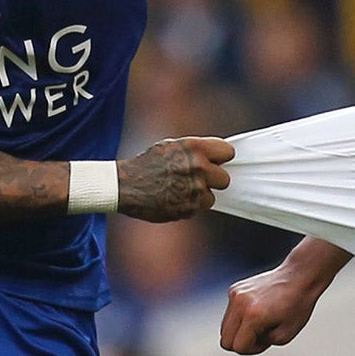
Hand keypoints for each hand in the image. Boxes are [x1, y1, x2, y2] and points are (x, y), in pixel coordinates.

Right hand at [117, 137, 232, 221]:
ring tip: (181, 190)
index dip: (221, 158)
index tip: (216, 162)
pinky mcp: (188, 209)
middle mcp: (198, 168)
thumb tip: (216, 157)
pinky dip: (188, 206)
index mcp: (194, 148)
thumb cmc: (148, 164)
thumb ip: (196, 151)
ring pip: (211, 197)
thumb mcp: (171, 146)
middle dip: (213, 181)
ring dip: (200, 196)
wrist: (126, 185)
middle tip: (199, 180)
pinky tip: (173, 198)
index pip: (227, 152)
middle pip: (225, 179)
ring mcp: (194, 190)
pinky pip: (197, 209)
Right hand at [220, 259, 329, 353]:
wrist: (298, 276)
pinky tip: (257, 310)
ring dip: (240, 330)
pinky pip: (230, 313)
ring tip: (259, 323)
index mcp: (253, 316)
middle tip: (260, 335)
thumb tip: (247, 342)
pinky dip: (240, 317)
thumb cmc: (297, 304)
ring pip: (224, 327)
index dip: (252, 349)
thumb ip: (262, 344)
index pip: (238, 347)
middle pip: (225, 340)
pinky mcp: (234, 288)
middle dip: (242, 342)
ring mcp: (235, 294)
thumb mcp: (285, 336)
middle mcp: (239, 304)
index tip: (265, 340)